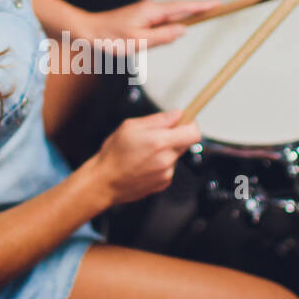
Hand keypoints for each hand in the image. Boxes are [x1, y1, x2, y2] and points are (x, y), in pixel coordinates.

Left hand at [75, 0, 220, 50]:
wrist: (88, 32)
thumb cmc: (109, 38)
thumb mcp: (138, 42)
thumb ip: (163, 37)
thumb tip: (183, 30)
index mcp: (152, 12)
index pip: (183, 7)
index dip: (201, 6)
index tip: (217, 4)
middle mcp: (150, 9)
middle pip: (180, 9)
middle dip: (199, 9)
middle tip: (217, 9)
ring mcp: (145, 14)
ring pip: (171, 16)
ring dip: (185, 17)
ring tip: (202, 17)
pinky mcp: (140, 19)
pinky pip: (161, 21)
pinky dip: (172, 23)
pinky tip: (173, 29)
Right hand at [85, 109, 201, 205]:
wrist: (105, 182)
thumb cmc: (113, 155)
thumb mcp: (130, 126)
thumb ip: (157, 120)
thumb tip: (176, 115)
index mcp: (159, 142)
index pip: (193, 133)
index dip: (191, 124)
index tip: (185, 121)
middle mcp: (166, 159)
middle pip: (185, 143)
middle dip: (175, 136)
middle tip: (158, 135)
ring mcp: (166, 173)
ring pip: (175, 155)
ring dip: (166, 151)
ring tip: (145, 152)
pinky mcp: (164, 183)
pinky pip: (169, 168)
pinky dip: (161, 164)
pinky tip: (144, 164)